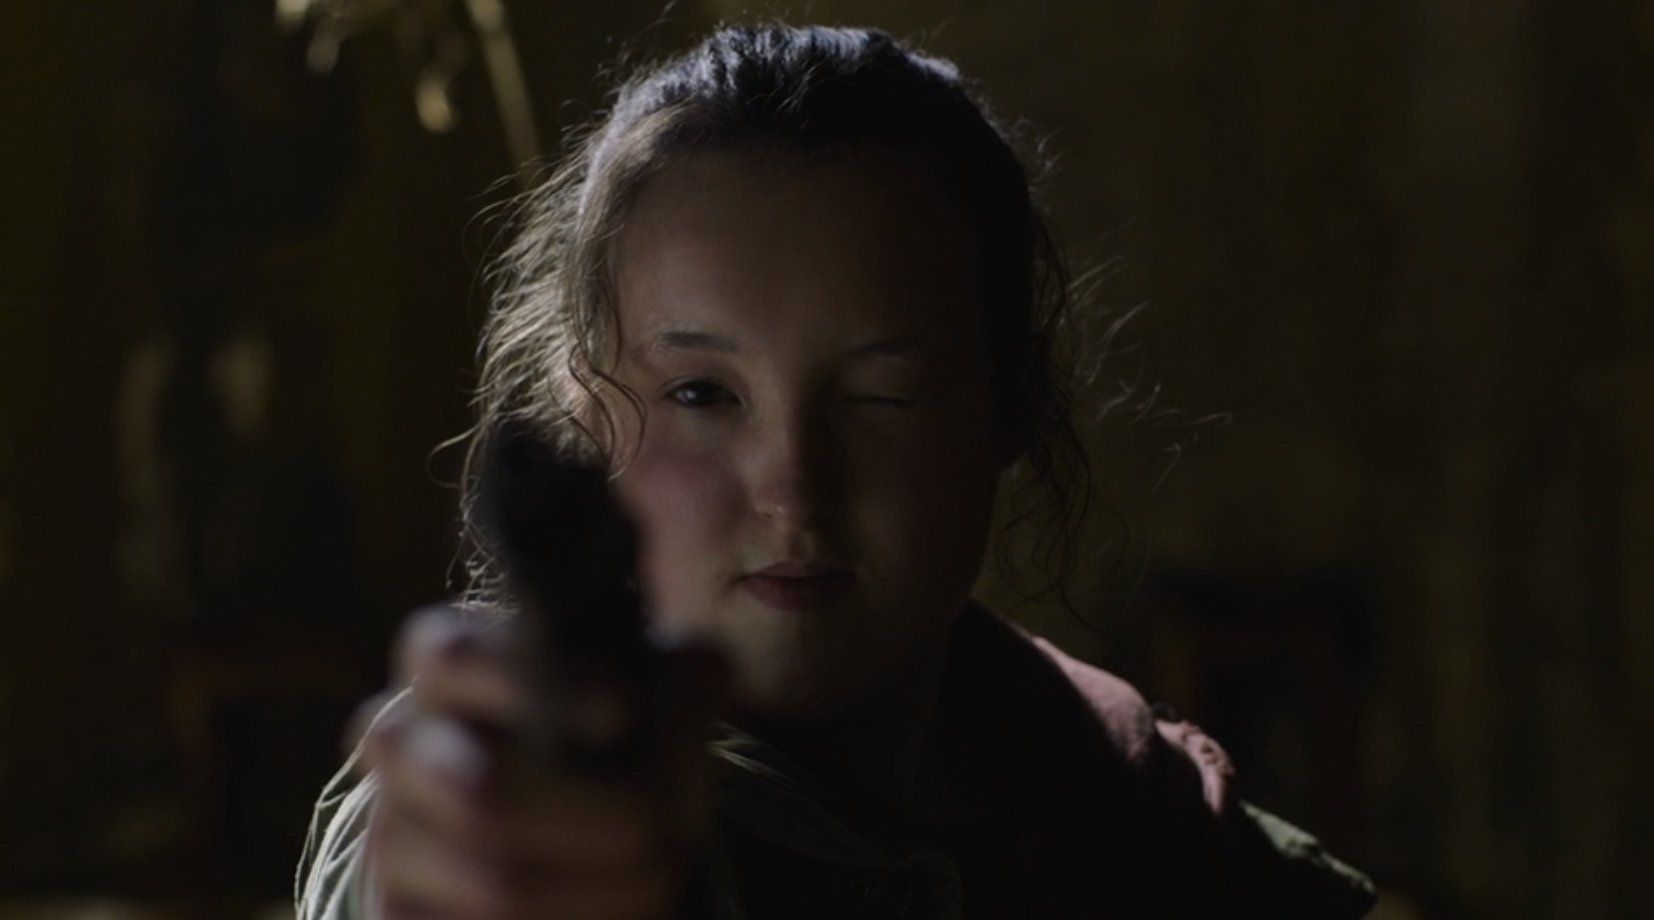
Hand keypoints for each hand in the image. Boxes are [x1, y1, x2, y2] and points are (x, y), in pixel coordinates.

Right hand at [356, 606, 727, 919]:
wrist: (581, 819)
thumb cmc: (619, 733)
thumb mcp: (660, 685)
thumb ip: (674, 676)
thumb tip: (661, 701)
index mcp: (447, 662)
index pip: (457, 657)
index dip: (539, 684)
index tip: (621, 712)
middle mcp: (400, 742)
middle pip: (483, 791)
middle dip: (597, 817)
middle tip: (659, 823)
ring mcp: (389, 833)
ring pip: (497, 883)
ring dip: (601, 889)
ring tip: (658, 873)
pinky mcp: (398, 912)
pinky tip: (610, 910)